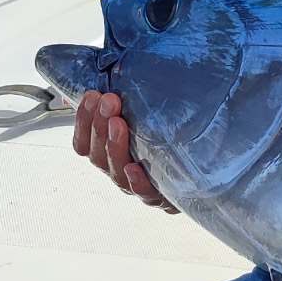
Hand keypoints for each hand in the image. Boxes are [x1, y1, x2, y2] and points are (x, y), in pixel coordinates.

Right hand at [73, 90, 177, 213]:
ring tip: (118, 123)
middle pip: (98, 155)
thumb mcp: (140, 117)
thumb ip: (118, 103)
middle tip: (108, 101)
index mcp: (109, 154)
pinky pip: (144, 193)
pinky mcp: (160, 197)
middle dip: (99, 126)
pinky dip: (136, 181)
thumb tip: (96, 83)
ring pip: (116, 172)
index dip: (83, 120)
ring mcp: (137, 186)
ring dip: (114, 146)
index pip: (84, 143)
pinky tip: (135, 167)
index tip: (91, 96)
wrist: (198, 173)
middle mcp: (119, 171)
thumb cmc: (164, 141)